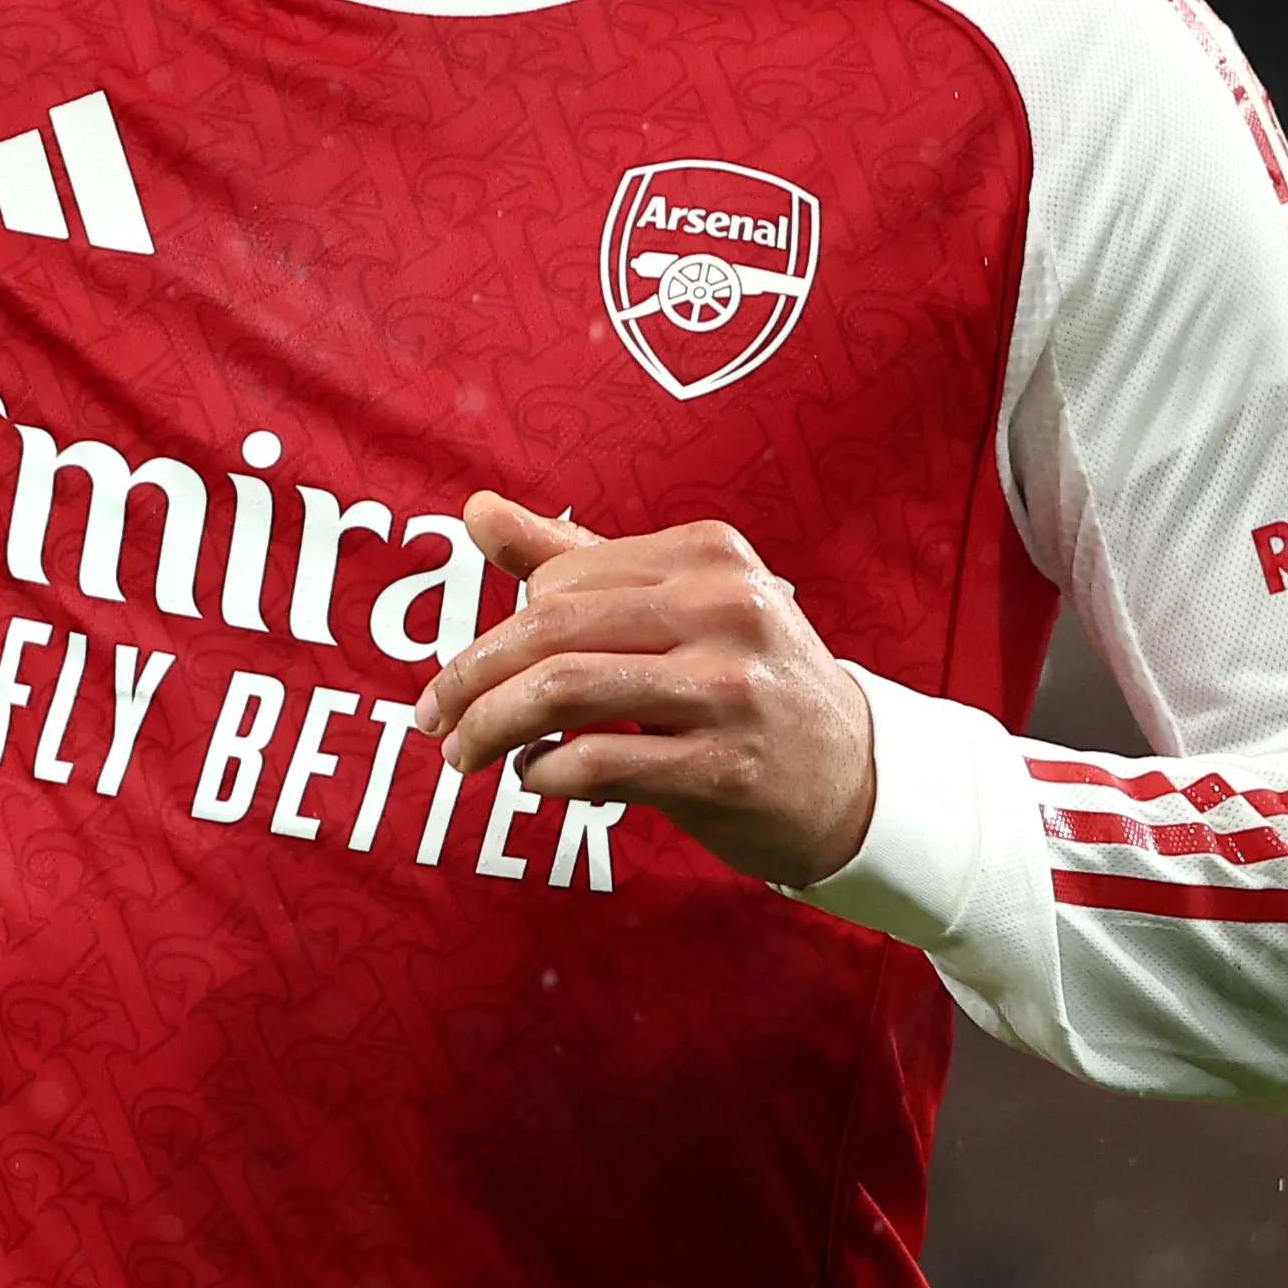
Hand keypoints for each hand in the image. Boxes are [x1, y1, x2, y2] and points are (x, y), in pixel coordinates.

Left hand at [412, 492, 879, 888]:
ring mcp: (729, 688)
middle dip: (471, 677)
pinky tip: (536, 777)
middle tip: (431, 717)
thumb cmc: (744, 682)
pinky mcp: (725, 767)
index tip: (467, 672)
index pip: (560, 581)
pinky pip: (598, 764)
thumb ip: (574, 560)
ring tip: (464, 753)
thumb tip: (476, 510)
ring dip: (491, 727)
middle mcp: (723, 608)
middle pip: (550, 631)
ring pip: (563, 693)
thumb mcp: (677, 605)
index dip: (500, 630)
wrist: (855, 777)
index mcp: (706, 554)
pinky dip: (545, 773)